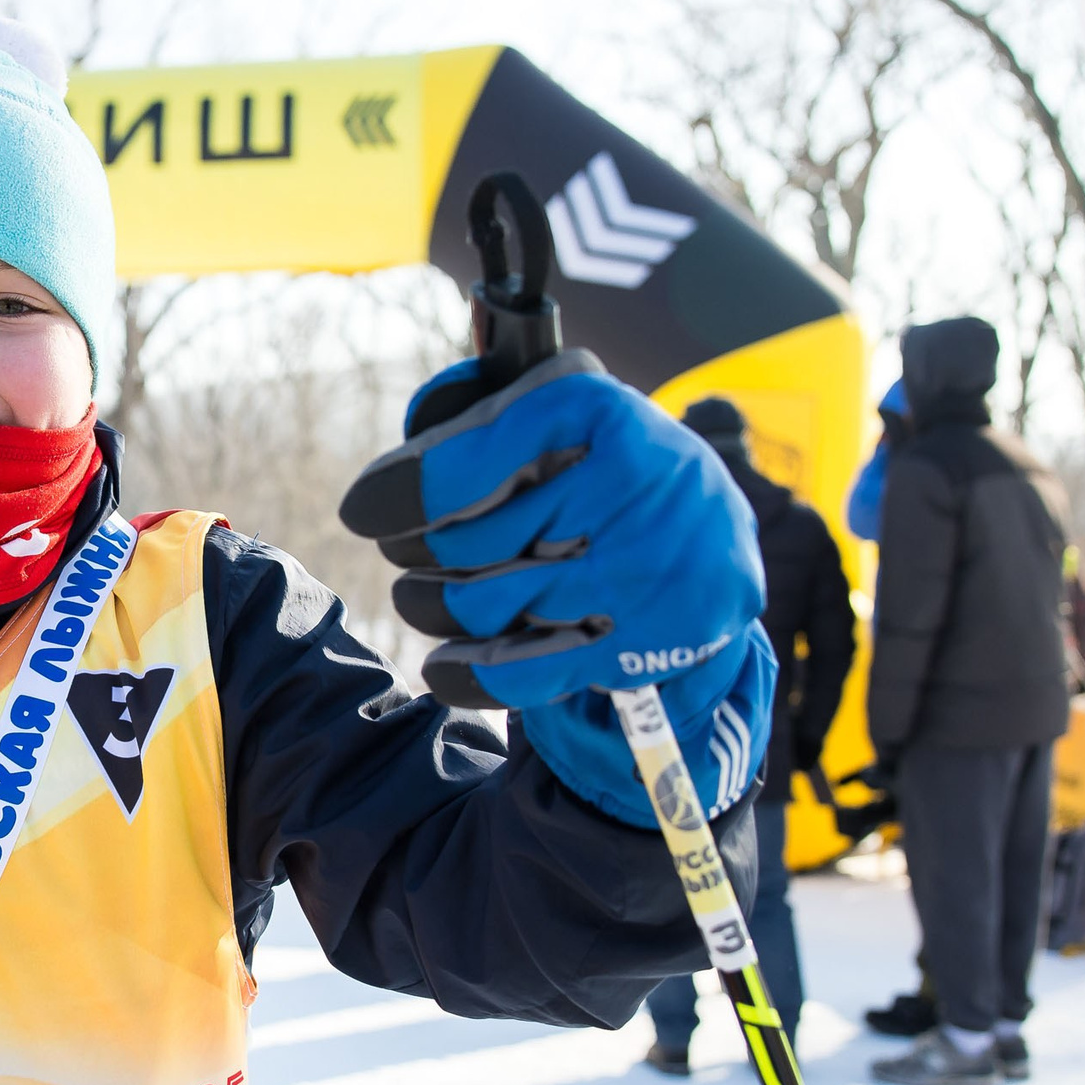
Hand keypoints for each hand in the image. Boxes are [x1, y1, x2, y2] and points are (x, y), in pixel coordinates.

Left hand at [358, 355, 773, 825]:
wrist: (720, 546)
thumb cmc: (608, 475)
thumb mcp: (564, 421)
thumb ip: (486, 428)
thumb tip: (391, 484)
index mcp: (597, 411)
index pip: (468, 460)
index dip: (399, 491)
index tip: (364, 511)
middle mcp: (628, 484)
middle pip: (465, 541)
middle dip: (416, 552)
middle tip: (409, 555)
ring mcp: (639, 570)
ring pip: (482, 606)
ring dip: (432, 608)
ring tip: (424, 598)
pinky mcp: (640, 643)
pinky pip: (521, 673)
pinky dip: (466, 673)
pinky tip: (443, 664)